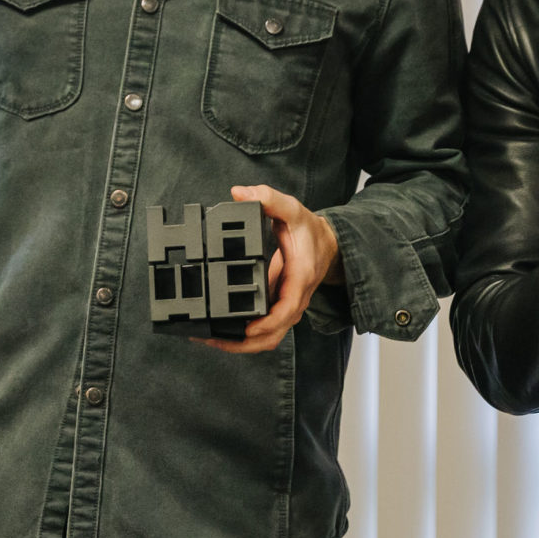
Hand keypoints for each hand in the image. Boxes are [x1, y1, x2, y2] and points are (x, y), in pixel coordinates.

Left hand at [205, 184, 342, 354]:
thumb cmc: (310, 232)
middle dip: (242, 343)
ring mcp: (286, 307)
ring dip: (240, 344)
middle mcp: (293, 300)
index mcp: (299, 280)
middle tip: (212, 338)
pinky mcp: (277, 308)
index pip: (286, 312)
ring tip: (209, 339)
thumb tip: (240, 193)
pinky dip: (243, 336)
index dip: (266, 323)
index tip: (246, 328)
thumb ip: (269, 198)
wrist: (329, 245)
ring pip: (266, 339)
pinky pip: (263, 330)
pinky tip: (220, 330)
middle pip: (271, 336)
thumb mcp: (293, 210)